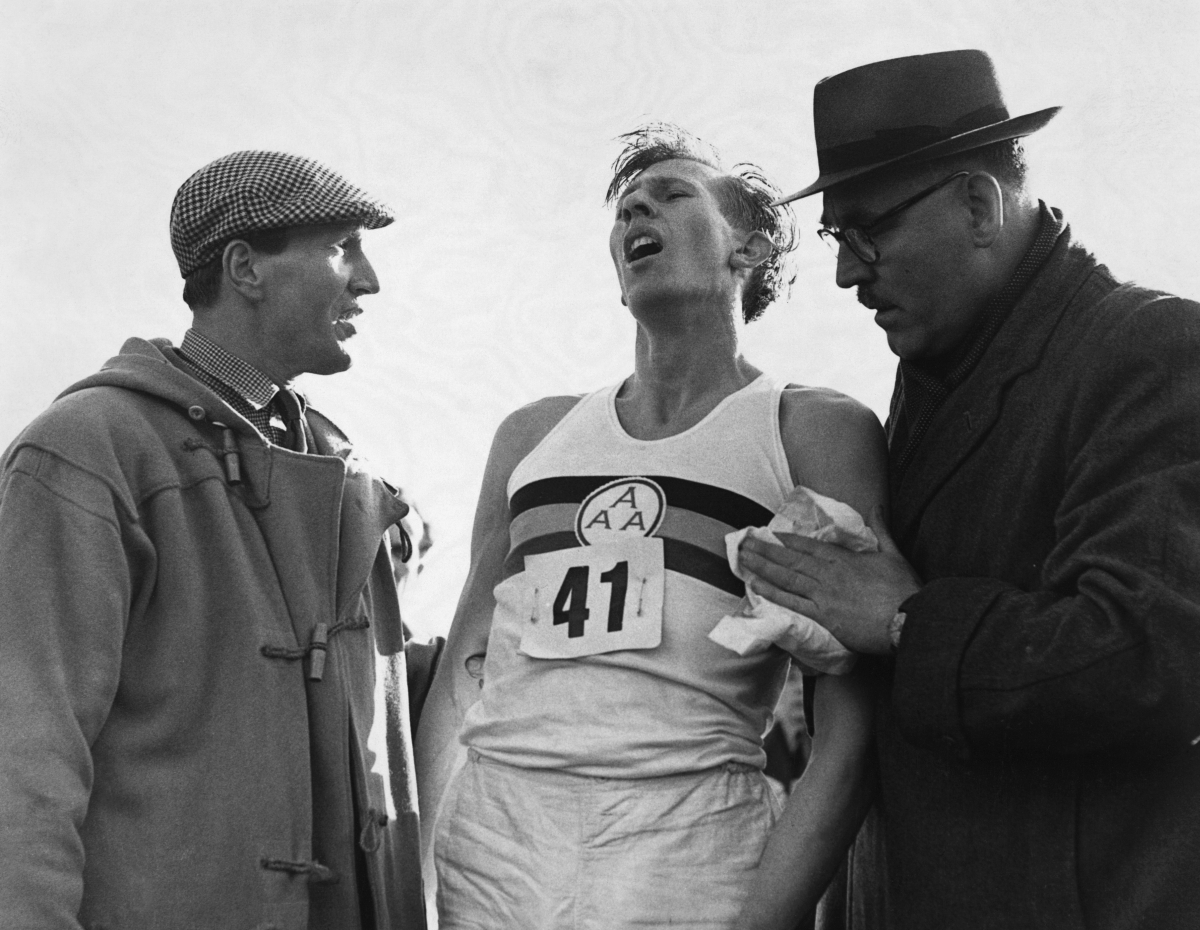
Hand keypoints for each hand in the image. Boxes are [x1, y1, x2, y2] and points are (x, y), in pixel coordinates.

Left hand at [738, 506, 921, 654]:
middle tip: (745, 543)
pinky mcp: (823, 615)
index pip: (809, 546)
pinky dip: (772, 592)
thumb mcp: (894, 554)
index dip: (788, 540)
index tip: (771, 535)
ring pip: (786, 577)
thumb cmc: (904, 589)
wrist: (908, 619)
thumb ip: (881, 529)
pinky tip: (756, 586)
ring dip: (763, 567)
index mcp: (844, 558)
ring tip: (743, 560)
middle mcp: (829, 573)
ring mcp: (823, 593)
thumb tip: (876, 506)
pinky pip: (792, 601)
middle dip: (766, 550)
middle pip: (791, 559)